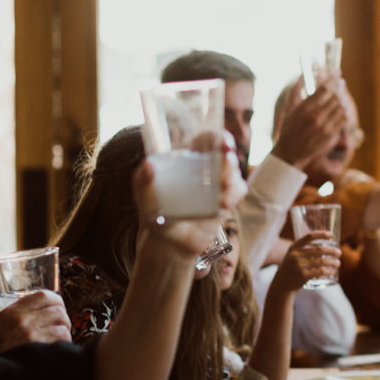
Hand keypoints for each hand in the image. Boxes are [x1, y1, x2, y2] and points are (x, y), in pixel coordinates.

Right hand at [0, 291, 69, 353]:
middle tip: (61, 328)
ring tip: (58, 339)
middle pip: (58, 310)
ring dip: (64, 333)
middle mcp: (21, 319)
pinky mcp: (36, 347)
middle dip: (63, 319)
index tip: (59, 308)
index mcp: (12, 311)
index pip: (44, 295)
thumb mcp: (2, 323)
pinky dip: (63, 343)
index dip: (57, 301)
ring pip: (62, 324)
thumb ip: (23, 313)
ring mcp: (29, 333)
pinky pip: (61, 339)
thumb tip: (51, 308)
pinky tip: (55, 349)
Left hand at [134, 131, 246, 261]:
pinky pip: (237, 191)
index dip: (217, 136)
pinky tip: (223, 204)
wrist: (170, 244)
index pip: (207, 139)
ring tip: (221, 196)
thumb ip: (142, 182)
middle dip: (229, 154)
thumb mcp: (144, 198)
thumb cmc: (155, 215)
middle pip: (225, 152)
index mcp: (188, 158)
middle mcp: (206, 167)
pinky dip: (233, 195)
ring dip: (231, 178)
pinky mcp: (226, 200)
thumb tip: (148, 165)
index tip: (222, 141)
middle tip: (227, 159)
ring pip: (234, 172)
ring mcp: (218, 183)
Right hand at [271, 232, 340, 291]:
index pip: (309, 236)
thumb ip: (303, 250)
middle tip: (339, 253)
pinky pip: (320, 271)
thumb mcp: (292, 256)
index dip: (321, 234)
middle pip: (319, 250)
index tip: (331, 235)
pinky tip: (333, 271)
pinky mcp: (303, 276)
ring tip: (338, 263)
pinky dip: (329, 271)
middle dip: (332, 250)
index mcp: (294, 248)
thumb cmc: (290, 269)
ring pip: (321, 261)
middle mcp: (295, 255)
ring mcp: (299, 266)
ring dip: (332, 262)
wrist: (281, 286)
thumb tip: (324, 247)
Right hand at [272, 83, 348, 170]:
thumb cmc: (288, 129)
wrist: (290, 153)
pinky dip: (344, 112)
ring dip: (342, 99)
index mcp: (305, 107)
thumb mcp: (289, 109)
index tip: (338, 72)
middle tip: (341, 82)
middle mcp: (316, 116)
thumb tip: (300, 76)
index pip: (324, 88)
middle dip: (340, 87)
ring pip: (341, 107)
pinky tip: (342, 108)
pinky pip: (343, 119)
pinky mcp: (330, 135)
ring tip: (342, 94)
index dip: (333, 78)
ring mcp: (324, 126)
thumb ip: (296, 91)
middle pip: (335, 96)